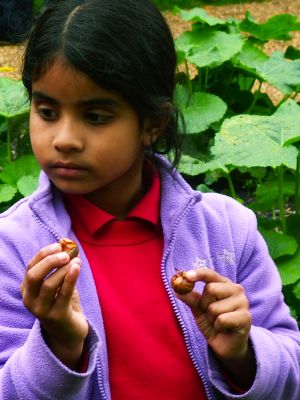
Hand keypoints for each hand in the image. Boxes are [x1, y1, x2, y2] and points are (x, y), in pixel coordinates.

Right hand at [20, 242, 88, 368]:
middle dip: (50, 261)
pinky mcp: (56, 316)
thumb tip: (67, 245)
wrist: (69, 331)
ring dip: (63, 269)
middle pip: (34, 276)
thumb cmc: (63, 302)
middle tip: (66, 254)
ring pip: (49, 285)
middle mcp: (30, 300)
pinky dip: (70, 278)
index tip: (59, 245)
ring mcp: (41, 310)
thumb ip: (61, 267)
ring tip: (76, 261)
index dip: (44, 254)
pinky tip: (77, 267)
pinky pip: (63, 294)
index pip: (31, 267)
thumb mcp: (59, 283)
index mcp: (27, 289)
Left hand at [175, 268, 255, 388]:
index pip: (210, 274)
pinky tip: (225, 329)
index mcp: (224, 284)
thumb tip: (177, 288)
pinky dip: (218, 327)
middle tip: (210, 314)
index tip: (186, 276)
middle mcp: (236, 289)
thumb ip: (190, 298)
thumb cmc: (213, 323)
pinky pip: (222, 320)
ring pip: (215, 307)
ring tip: (218, 323)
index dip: (198, 274)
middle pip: (211, 289)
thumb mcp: (198, 309)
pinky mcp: (246, 317)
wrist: (226, 346)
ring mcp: (243, 302)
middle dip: (204, 304)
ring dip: (211, 319)